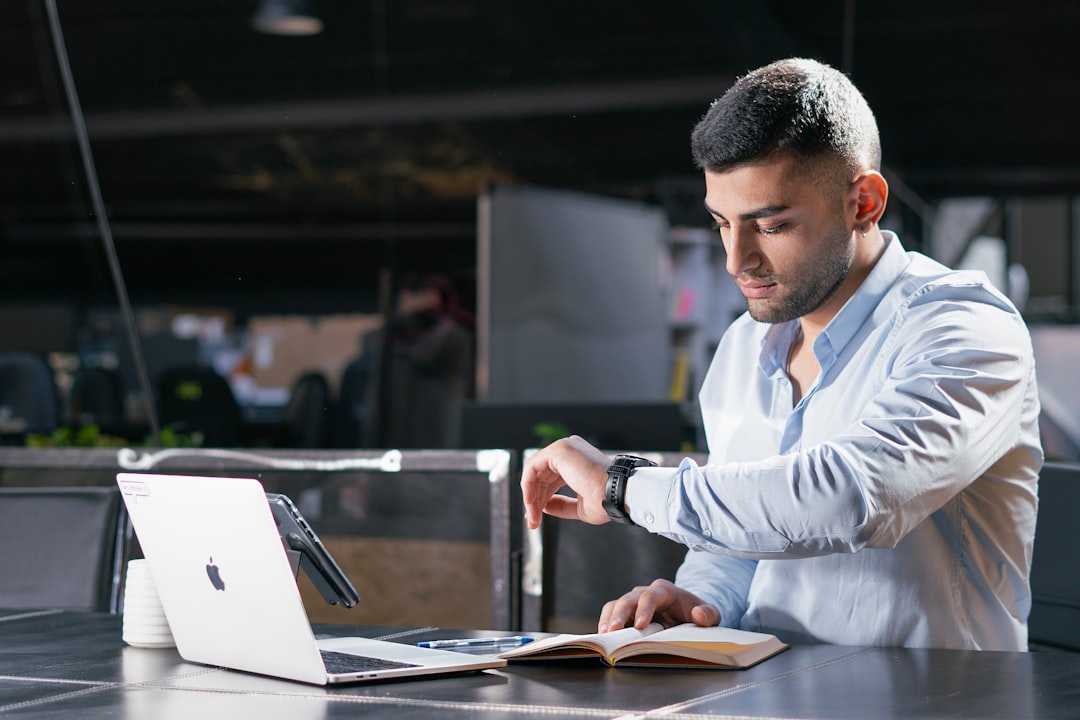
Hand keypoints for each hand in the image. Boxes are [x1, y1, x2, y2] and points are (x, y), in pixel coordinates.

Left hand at [520, 435, 611, 529]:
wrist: (618, 494)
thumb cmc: (607, 501)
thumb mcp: (579, 506)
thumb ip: (560, 504)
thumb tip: (542, 506)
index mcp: (577, 461)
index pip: (551, 478)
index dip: (542, 497)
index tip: (536, 516)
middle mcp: (571, 451)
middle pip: (541, 475)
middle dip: (535, 499)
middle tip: (533, 521)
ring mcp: (565, 447)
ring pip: (534, 472)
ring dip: (531, 497)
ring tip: (533, 517)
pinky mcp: (559, 450)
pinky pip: (532, 467)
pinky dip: (528, 486)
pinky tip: (531, 503)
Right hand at [598, 579, 719, 632]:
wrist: (687, 613)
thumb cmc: (697, 612)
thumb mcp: (711, 614)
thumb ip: (709, 613)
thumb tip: (698, 615)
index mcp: (665, 590)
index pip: (652, 595)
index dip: (645, 608)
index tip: (642, 625)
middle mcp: (645, 593)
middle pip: (628, 599)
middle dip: (620, 614)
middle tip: (613, 631)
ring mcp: (634, 603)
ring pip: (615, 605)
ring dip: (608, 619)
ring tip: (604, 635)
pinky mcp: (626, 614)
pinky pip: (611, 615)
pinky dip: (605, 625)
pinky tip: (603, 638)